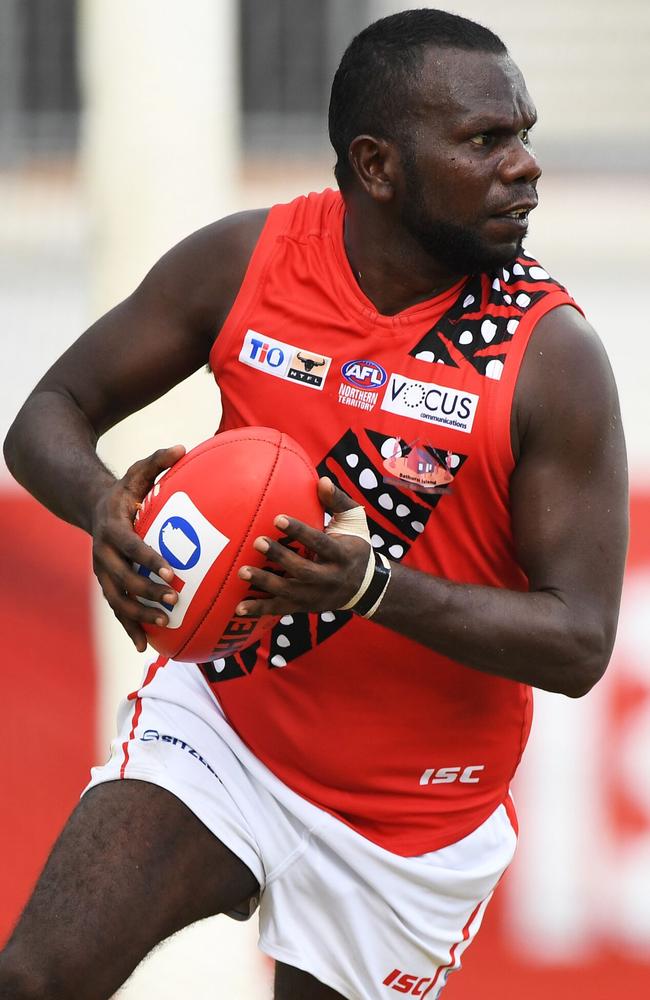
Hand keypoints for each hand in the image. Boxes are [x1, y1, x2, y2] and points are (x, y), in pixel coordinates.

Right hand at [90, 445, 185, 650]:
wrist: (91, 506)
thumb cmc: (124, 488)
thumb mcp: (137, 471)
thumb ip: (158, 460)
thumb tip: (183, 446)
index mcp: (113, 528)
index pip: (130, 547)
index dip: (149, 560)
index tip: (171, 572)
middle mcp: (103, 553)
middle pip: (122, 578)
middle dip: (147, 591)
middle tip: (176, 599)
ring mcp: (103, 571)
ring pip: (117, 599)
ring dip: (139, 614)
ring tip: (165, 623)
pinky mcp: (107, 583)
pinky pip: (117, 609)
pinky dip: (130, 628)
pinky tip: (147, 647)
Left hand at [235, 477, 370, 617]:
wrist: (365, 587)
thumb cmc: (355, 545)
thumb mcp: (354, 522)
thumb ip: (338, 501)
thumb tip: (322, 480)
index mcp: (342, 555)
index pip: (320, 543)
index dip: (300, 532)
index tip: (277, 519)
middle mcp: (330, 578)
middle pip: (304, 571)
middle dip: (280, 558)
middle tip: (256, 542)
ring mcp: (316, 596)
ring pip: (290, 593)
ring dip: (265, 583)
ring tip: (242, 572)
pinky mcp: (305, 607)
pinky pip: (281, 610)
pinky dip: (260, 610)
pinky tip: (239, 608)